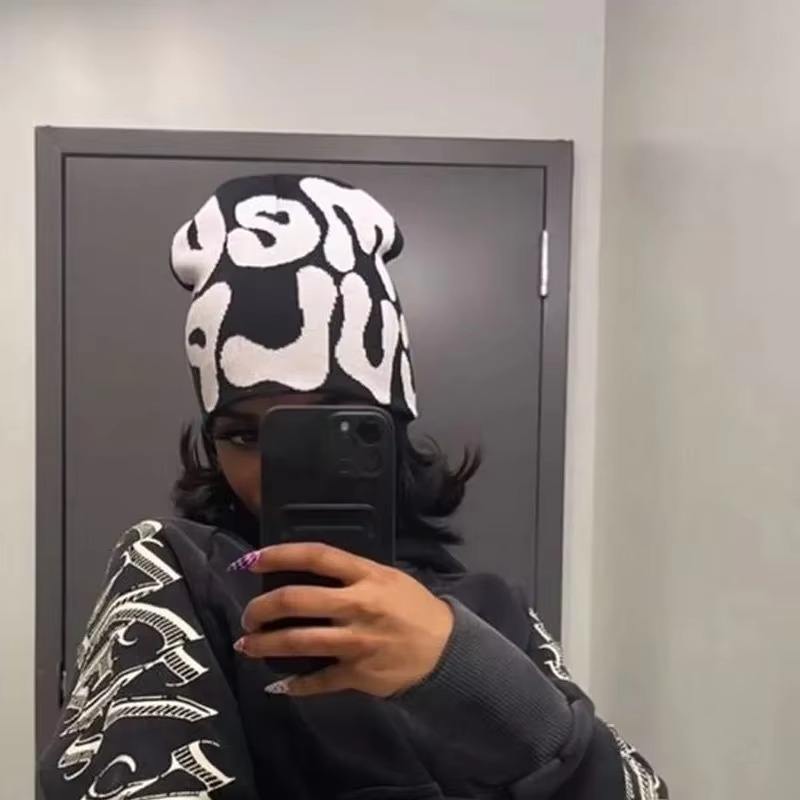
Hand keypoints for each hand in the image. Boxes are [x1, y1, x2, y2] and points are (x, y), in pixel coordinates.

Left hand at [232, 542, 453, 697]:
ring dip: (264, 645)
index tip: (251, 560)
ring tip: (247, 645)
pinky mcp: (357, 674)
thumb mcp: (387, 577)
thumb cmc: (413, 607)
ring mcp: (356, 642)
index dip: (280, 555)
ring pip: (298, 642)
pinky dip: (294, 685)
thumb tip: (306, 572)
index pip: (316, 556)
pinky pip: (317, 681)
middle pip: (295, 600)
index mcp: (366, 576)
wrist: (445, 649)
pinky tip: (278, 685)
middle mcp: (357, 605)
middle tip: (249, 615)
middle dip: (261, 608)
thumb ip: (350, 573)